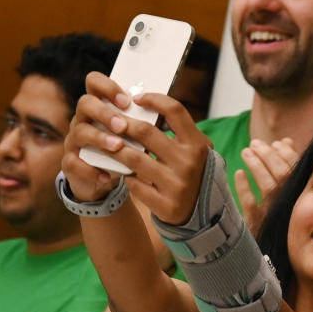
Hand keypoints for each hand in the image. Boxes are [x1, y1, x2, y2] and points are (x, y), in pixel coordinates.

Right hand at [61, 72, 129, 201]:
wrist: (105, 178)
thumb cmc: (124, 149)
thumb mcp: (133, 133)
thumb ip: (142, 122)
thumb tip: (164, 117)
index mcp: (100, 106)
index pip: (94, 82)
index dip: (108, 87)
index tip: (127, 101)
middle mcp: (83, 119)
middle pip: (85, 103)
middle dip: (105, 113)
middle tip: (123, 126)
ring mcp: (75, 140)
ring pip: (79, 131)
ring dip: (100, 138)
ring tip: (118, 146)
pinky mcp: (70, 162)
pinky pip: (73, 162)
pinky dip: (90, 169)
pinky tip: (106, 175)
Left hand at [65, 72, 212, 224]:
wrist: (203, 213)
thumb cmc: (193, 172)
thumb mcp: (196, 149)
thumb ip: (179, 130)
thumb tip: (148, 106)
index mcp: (197, 145)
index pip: (175, 111)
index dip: (154, 100)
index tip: (137, 98)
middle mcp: (188, 163)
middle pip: (146, 132)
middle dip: (124, 124)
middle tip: (112, 121)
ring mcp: (177, 185)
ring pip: (133, 158)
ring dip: (116, 149)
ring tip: (109, 144)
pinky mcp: (165, 204)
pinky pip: (135, 184)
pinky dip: (126, 176)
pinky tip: (123, 172)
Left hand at [236, 137, 298, 233]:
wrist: (273, 253)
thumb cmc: (282, 215)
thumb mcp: (290, 190)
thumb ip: (290, 163)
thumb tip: (286, 141)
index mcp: (301, 196)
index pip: (297, 170)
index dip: (287, 154)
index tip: (276, 144)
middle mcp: (290, 205)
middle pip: (282, 175)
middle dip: (269, 156)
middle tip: (255, 143)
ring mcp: (274, 216)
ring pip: (268, 188)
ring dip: (257, 166)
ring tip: (246, 152)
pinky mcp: (257, 226)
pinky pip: (250, 206)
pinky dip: (244, 189)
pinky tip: (239, 174)